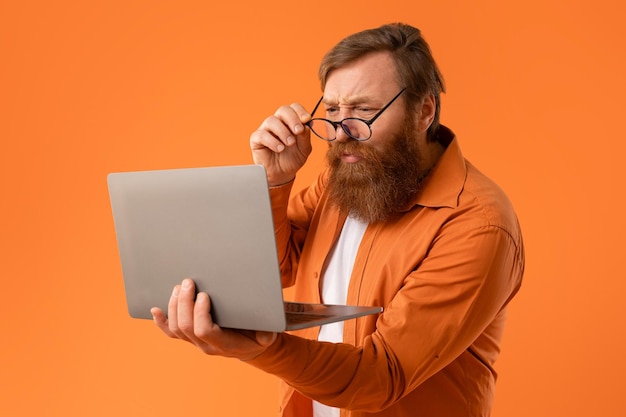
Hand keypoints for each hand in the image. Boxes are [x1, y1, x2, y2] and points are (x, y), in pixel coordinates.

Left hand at [151, 279, 276, 360]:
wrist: (251, 346)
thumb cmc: (258, 334)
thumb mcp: (268, 334)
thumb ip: (267, 334)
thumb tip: (265, 334)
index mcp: (223, 344)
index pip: (203, 330)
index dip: (200, 313)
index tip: (204, 295)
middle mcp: (206, 345)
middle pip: (185, 326)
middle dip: (184, 302)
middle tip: (188, 282)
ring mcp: (196, 342)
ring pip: (176, 328)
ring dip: (174, 306)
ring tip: (178, 288)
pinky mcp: (190, 336)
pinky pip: (171, 332)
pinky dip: (161, 321)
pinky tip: (155, 310)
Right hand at [250, 103, 312, 185]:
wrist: (283, 174)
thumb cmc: (293, 158)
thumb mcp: (304, 148)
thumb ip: (305, 136)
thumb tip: (305, 124)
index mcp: (290, 121)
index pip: (294, 108)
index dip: (300, 111)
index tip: (307, 120)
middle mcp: (278, 122)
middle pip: (283, 110)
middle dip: (292, 119)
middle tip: (298, 131)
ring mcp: (266, 129)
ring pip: (272, 121)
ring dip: (283, 132)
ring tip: (290, 144)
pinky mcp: (256, 139)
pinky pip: (262, 134)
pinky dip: (272, 141)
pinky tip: (279, 149)